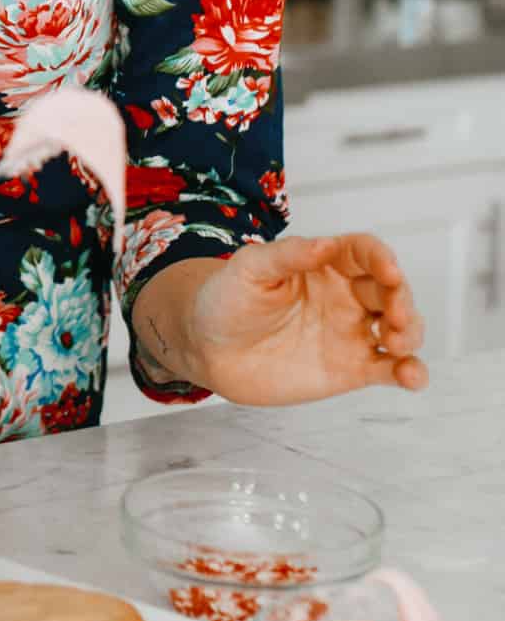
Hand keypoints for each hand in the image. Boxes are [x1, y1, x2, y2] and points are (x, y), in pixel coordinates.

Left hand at [136, 234, 427, 406]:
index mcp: (325, 263)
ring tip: (395, 345)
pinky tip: (412, 377)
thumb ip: (287, 255)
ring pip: (400, 329)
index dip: (381, 257)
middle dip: (402, 300)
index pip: (365, 252)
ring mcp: (351, 332)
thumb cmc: (226, 299)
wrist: (208, 349)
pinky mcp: (351, 369)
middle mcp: (346, 296)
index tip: (387, 270)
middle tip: (394, 317)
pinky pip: (390, 370)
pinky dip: (409, 373)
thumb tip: (326, 243)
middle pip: (391, 290)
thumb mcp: (249, 269)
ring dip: (411, 334)